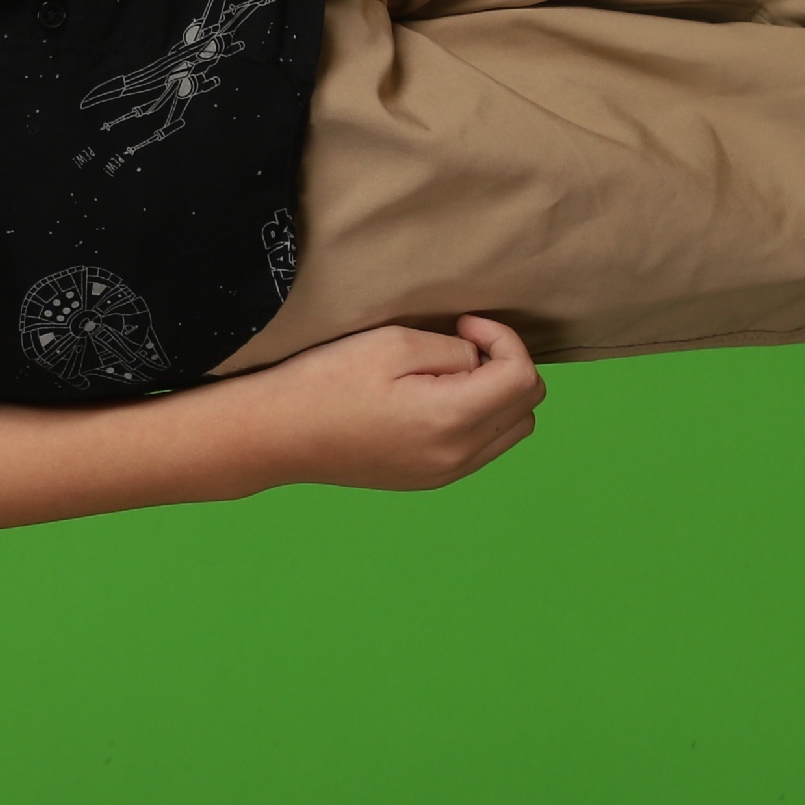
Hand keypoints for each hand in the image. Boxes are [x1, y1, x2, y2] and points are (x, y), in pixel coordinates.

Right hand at [244, 315, 545, 490]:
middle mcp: (458, 456)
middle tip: (458, 345)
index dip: (503, 339)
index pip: (523, 376)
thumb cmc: (326, 383)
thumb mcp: (391, 344)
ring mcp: (444, 474)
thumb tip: (478, 361)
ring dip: (496, 395)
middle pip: (527, 407)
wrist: (277, 435)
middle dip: (505, 366)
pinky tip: (436, 399)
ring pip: (511, 431)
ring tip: (448, 374)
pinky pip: (483, 448)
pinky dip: (479, 418)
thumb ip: (452, 350)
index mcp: (452, 419)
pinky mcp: (428, 480)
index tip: (463, 324)